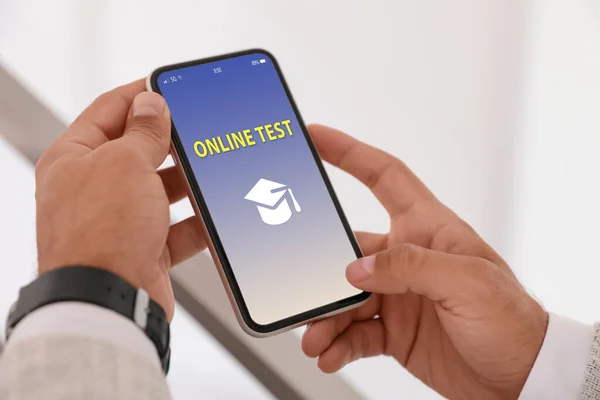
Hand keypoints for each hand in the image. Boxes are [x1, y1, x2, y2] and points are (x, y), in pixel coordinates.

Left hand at [35, 80, 206, 319]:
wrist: (108, 301)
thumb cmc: (100, 235)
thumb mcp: (125, 163)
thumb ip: (143, 131)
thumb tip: (151, 103)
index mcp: (75, 158)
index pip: (111, 110)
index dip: (142, 94)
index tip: (172, 87)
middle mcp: (94, 187)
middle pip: (139, 150)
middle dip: (171, 143)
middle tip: (199, 131)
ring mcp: (119, 220)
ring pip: (161, 190)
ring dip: (187, 184)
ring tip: (211, 172)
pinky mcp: (143, 248)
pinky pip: (176, 227)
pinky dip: (196, 222)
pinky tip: (214, 215)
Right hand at [302, 125, 547, 399]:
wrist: (521, 378)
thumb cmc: (512, 321)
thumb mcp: (469, 283)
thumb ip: (411, 267)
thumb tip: (357, 269)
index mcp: (428, 228)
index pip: (384, 176)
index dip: (349, 152)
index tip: (315, 137)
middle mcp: (407, 257)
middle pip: (346, 250)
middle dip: (319, 272)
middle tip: (304, 290)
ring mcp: (398, 295)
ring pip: (344, 296)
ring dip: (325, 317)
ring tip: (317, 338)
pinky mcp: (394, 329)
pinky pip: (353, 331)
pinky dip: (337, 342)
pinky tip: (330, 352)